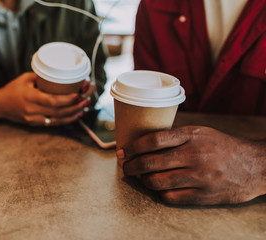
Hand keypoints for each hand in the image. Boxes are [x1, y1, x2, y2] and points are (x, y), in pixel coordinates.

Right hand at [0, 72, 94, 125]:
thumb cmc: (12, 89)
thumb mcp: (25, 79)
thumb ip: (42, 78)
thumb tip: (62, 74)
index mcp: (29, 97)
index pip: (52, 100)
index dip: (68, 99)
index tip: (80, 93)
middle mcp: (32, 110)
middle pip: (59, 110)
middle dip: (76, 104)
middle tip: (88, 96)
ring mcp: (34, 119)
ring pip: (59, 119)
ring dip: (75, 112)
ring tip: (86, 104)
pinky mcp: (36, 124)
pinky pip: (55, 123)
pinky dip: (68, 119)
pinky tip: (77, 113)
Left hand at [118, 126, 265, 204]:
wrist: (254, 166)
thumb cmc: (223, 147)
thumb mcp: (201, 133)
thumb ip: (176, 137)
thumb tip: (145, 143)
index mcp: (192, 136)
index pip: (154, 140)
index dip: (133, 146)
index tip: (123, 151)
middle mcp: (194, 155)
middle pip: (151, 162)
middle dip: (132, 166)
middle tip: (126, 167)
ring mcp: (199, 177)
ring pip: (157, 181)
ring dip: (143, 180)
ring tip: (141, 178)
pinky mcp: (203, 195)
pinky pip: (171, 197)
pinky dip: (159, 193)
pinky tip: (158, 188)